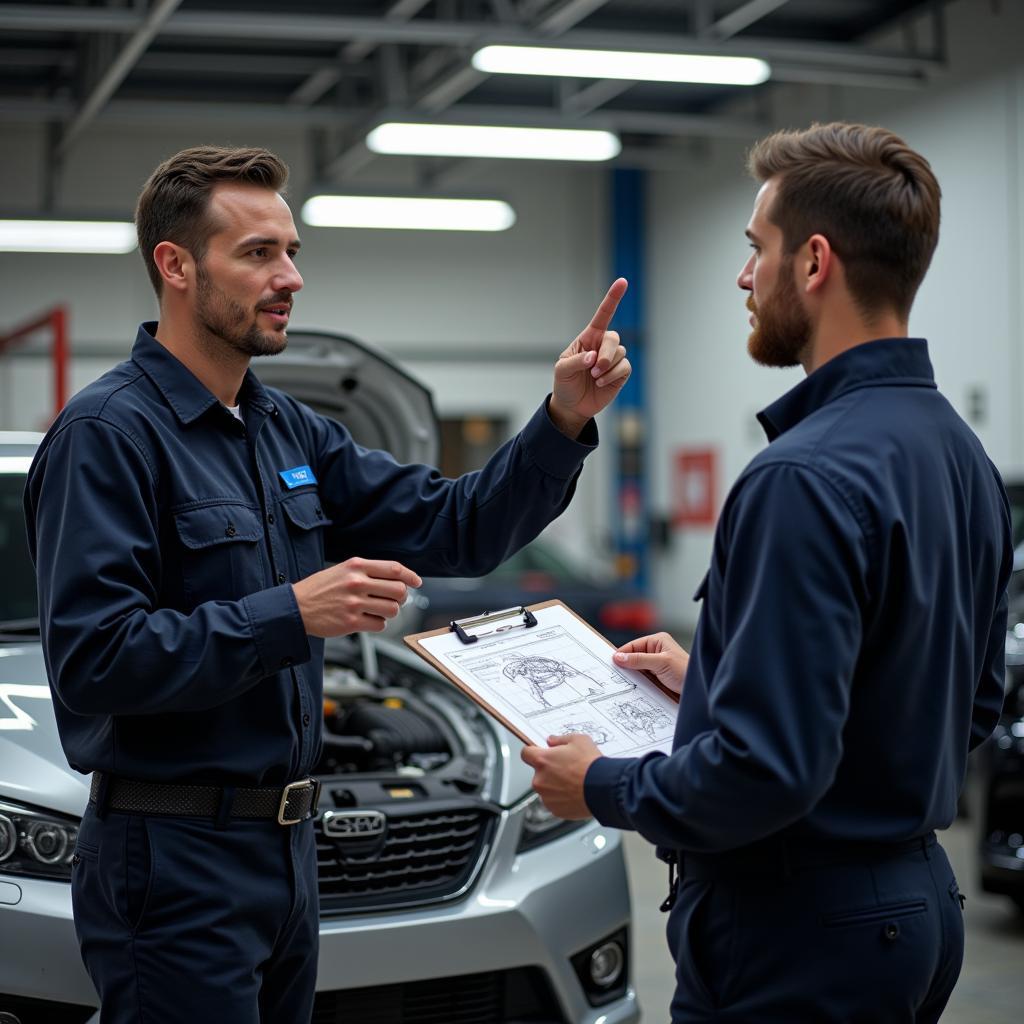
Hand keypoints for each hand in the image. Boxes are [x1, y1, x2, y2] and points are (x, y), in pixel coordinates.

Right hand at [291, 557, 421, 637]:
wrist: (296, 607)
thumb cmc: (320, 589)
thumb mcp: (343, 570)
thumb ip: (368, 571)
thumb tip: (397, 578)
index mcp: (356, 566)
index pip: (394, 568)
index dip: (410, 576)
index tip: (416, 582)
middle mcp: (357, 583)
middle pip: (399, 590)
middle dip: (402, 598)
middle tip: (395, 600)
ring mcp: (354, 603)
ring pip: (392, 609)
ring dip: (390, 612)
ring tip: (377, 610)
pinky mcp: (351, 622)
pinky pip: (379, 625)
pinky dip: (378, 624)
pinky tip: (367, 620)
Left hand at [520, 733, 600, 818]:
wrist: (604, 789)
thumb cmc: (591, 765)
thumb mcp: (578, 740)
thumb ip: (560, 739)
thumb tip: (552, 741)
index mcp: (542, 761)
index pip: (526, 753)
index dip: (533, 752)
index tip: (539, 753)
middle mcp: (540, 780)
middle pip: (538, 773)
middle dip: (549, 771)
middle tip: (567, 769)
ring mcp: (547, 797)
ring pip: (547, 789)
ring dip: (555, 786)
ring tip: (574, 782)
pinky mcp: (555, 810)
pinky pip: (555, 802)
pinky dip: (562, 799)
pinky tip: (576, 793)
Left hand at [549, 278, 630, 436]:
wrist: (572, 405)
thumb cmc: (565, 383)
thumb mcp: (562, 370)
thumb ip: (576, 361)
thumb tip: (594, 357)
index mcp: (589, 338)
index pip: (603, 314)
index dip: (613, 298)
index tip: (623, 281)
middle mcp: (603, 345)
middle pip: (613, 338)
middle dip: (606, 353)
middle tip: (595, 368)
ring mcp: (613, 359)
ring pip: (620, 353)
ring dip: (606, 367)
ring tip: (593, 377)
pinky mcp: (620, 373)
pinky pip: (625, 367)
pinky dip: (612, 375)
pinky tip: (600, 382)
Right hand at [613, 632, 688, 694]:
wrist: (699, 688)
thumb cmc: (685, 671)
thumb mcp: (660, 663)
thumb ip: (639, 659)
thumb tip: (619, 657)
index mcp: (657, 641)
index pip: (633, 645)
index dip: (622, 654)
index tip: (611, 663)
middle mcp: (656, 650)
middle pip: (633, 656)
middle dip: (626, 665)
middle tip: (614, 674)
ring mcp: (656, 663)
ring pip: (637, 668)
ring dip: (632, 674)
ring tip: (623, 681)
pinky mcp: (657, 675)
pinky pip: (642, 676)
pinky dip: (637, 681)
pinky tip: (633, 686)